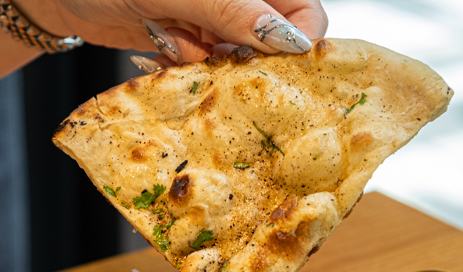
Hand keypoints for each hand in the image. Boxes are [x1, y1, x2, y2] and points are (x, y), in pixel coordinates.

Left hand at [22, 0, 327, 63]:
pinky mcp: (189, 45)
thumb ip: (232, 10)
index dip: (296, 44)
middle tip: (203, 55)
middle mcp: (238, 1)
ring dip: (205, 68)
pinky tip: (157, 50)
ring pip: (237, 66)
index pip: (305, 13)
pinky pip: (205, 73)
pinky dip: (183, 72)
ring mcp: (214, 24)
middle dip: (240, 62)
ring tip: (167, 44)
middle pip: (273, 47)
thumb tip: (290, 40)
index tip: (265, 66)